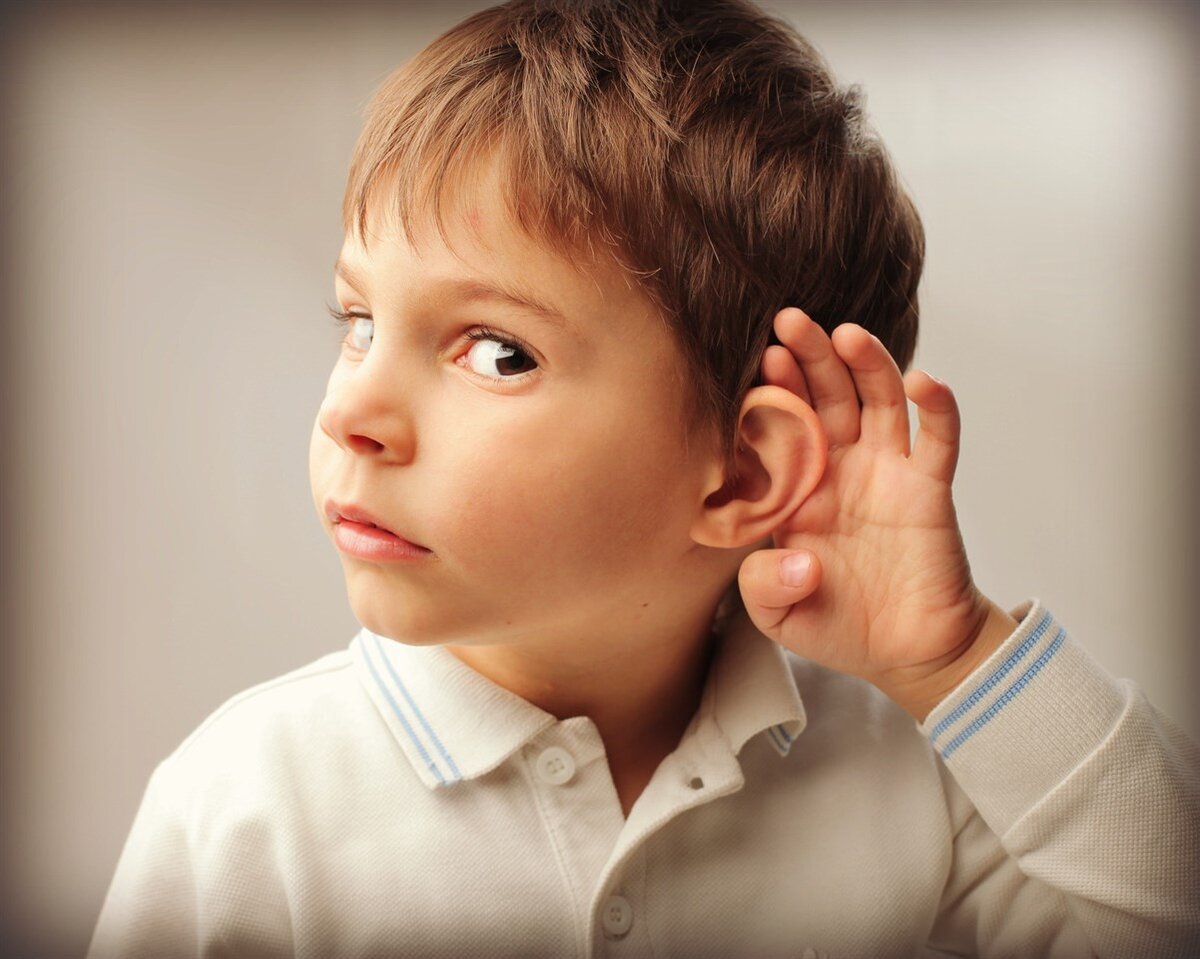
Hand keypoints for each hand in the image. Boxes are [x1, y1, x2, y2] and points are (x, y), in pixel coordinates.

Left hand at [737, 309, 1016, 720]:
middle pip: (825, 396)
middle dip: (809, 357)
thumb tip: (800, 561)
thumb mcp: (779, 616)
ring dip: (866, 363)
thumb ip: (764, 587)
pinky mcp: (930, 487)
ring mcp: (886, 471)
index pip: (780, 426)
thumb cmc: (837, 625)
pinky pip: (938, 438)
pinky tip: (923, 381)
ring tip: (846, 334)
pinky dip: (937, 406)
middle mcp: (840, 468)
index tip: (759, 362)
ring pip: (879, 401)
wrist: (904, 653)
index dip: (771, 394)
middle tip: (788, 321)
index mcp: (796, 488)